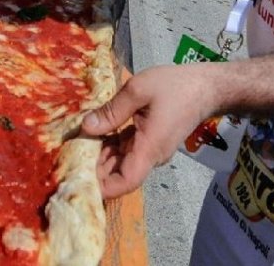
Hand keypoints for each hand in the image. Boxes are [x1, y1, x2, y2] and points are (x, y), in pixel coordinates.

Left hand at [80, 64, 217, 198]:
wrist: (205, 87)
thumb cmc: (174, 87)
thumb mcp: (138, 91)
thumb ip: (112, 111)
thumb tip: (86, 128)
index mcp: (149, 147)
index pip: (126, 181)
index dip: (104, 186)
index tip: (81, 181)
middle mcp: (151, 155)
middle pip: (120, 173)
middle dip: (96, 170)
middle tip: (69, 158)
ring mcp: (152, 149)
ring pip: (123, 161)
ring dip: (102, 156)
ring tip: (76, 144)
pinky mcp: (152, 141)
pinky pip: (129, 149)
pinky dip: (112, 145)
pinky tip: (95, 133)